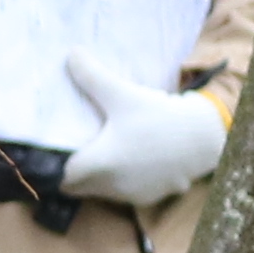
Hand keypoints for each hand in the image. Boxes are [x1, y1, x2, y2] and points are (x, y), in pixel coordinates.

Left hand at [60, 79, 227, 209]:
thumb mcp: (124, 94)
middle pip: (78, 186)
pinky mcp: (150, 198)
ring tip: (97, 151)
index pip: (60, 178)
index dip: (51, 167)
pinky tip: (126, 160)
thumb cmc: (159, 118)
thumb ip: (92, 76)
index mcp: (100, 164)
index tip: (50, 152)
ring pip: (100, 191)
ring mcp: (132, 195)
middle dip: (71, 171)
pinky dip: (119, 181)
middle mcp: (112, 186)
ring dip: (96, 177)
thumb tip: (70, 54)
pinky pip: (124, 193)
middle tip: (71, 147)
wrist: (204, 138)